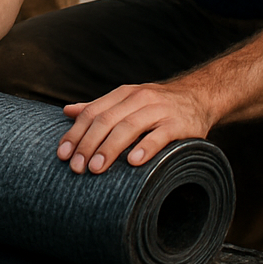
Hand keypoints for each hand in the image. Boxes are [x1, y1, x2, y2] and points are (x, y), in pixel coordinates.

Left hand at [56, 82, 215, 174]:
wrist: (199, 97)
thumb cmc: (156, 105)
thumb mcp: (127, 101)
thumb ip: (99, 108)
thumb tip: (67, 111)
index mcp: (123, 95)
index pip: (93, 112)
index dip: (76, 133)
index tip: (63, 154)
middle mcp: (139, 99)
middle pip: (107, 120)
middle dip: (88, 144)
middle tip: (77, 167)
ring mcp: (160, 110)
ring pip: (129, 127)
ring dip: (110, 148)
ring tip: (96, 168)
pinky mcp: (179, 124)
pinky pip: (160, 135)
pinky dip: (146, 148)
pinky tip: (134, 163)